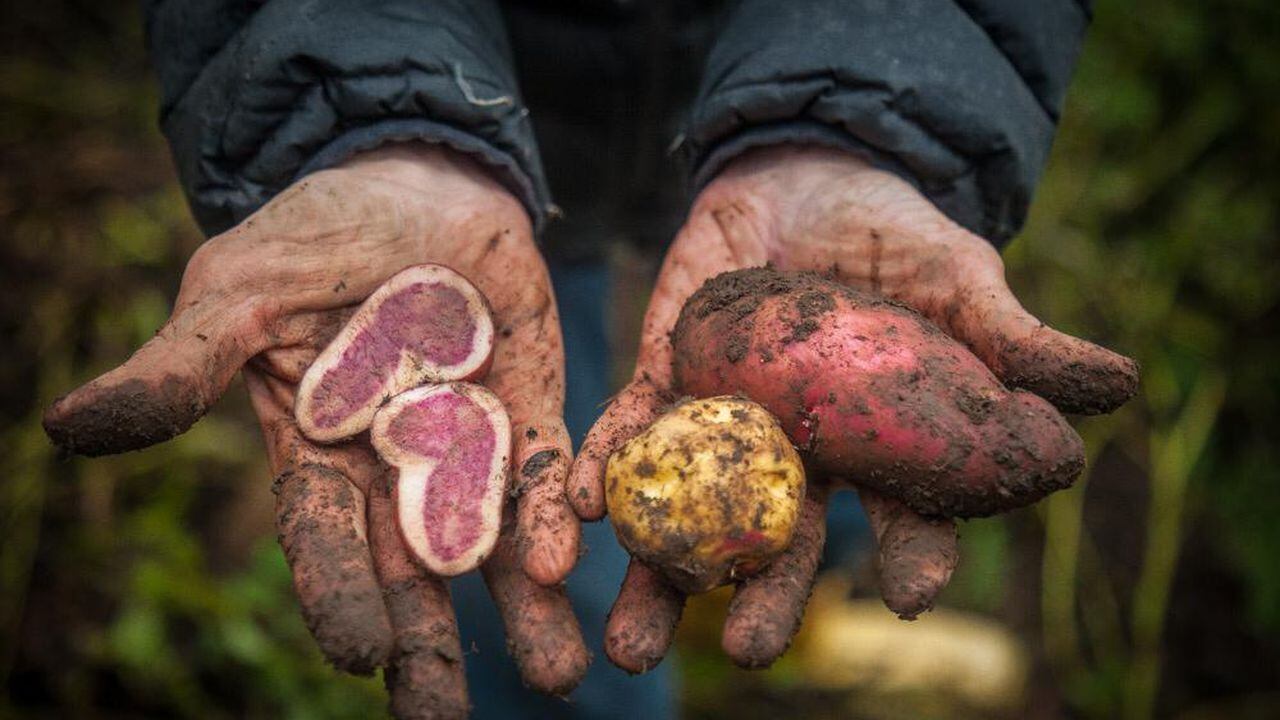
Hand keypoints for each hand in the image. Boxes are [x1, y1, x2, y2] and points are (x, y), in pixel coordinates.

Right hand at [44, 144, 588, 716]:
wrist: (417, 182)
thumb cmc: (315, 235)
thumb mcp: (239, 293)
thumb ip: (183, 366)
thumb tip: (69, 427)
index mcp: (318, 454)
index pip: (324, 540)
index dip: (338, 593)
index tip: (359, 655)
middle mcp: (396, 470)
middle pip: (411, 573)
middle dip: (428, 648)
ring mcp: (468, 446)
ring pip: (492, 545)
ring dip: (520, 609)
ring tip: (556, 676)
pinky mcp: (529, 412)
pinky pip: (548, 474)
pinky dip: (558, 515)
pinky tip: (568, 560)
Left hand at [569, 145, 1135, 670]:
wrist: (805, 173)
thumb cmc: (893, 233)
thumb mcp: (958, 276)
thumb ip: (1014, 336)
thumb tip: (1118, 388)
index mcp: (882, 447)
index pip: (905, 517)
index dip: (913, 556)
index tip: (910, 595)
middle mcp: (802, 454)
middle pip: (786, 540)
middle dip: (766, 595)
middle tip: (746, 649)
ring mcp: (730, 420)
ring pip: (697, 511)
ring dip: (662, 575)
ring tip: (630, 646)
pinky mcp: (670, 376)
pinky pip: (636, 429)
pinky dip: (612, 466)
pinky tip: (585, 508)